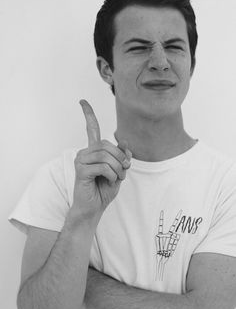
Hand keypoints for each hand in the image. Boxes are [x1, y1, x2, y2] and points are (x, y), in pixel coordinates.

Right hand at [72, 99, 131, 218]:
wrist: (94, 208)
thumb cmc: (104, 189)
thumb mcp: (119, 171)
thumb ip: (122, 156)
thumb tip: (124, 142)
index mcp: (94, 150)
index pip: (91, 128)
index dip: (88, 114)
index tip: (82, 101)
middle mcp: (85, 152)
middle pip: (108, 145)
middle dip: (121, 160)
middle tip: (123, 172)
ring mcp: (81, 160)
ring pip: (107, 156)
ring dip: (117, 169)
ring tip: (115, 179)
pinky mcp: (81, 170)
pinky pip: (103, 167)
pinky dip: (112, 175)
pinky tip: (108, 181)